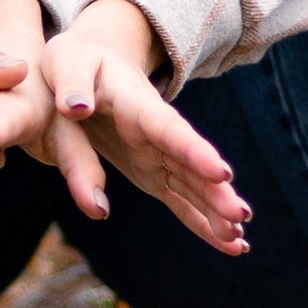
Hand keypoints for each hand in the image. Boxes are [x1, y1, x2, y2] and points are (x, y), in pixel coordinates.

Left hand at [38, 1, 248, 256]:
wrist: (89, 62)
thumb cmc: (75, 63)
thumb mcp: (67, 66)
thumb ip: (72, 87)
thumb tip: (75, 108)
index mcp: (138, 106)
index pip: (169, 130)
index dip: (195, 152)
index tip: (222, 173)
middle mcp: (157, 134)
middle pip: (191, 165)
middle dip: (216, 192)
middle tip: (240, 217)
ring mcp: (159, 156)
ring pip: (193, 188)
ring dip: (216, 213)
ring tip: (240, 242)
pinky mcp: (154, 174)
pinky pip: (181, 202)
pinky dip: (203, 224)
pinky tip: (231, 245)